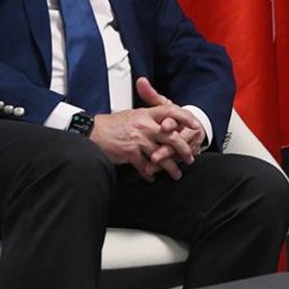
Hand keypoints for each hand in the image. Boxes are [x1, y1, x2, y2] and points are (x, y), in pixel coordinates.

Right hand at [89, 78, 205, 180]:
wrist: (92, 132)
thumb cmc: (112, 125)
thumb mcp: (133, 115)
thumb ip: (150, 117)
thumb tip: (167, 123)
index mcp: (146, 113)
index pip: (172, 111)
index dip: (186, 118)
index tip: (196, 127)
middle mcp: (144, 125)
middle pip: (172, 137)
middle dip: (184, 150)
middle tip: (190, 158)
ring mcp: (138, 139)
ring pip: (162, 155)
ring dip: (171, 167)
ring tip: (176, 174)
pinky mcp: (130, 153)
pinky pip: (145, 166)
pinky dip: (150, 174)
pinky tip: (152, 177)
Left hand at [134, 76, 206, 166]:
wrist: (190, 130)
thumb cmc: (173, 118)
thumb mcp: (163, 105)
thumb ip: (151, 94)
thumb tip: (141, 81)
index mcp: (180, 116)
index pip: (178, 118)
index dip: (171, 123)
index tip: (164, 126)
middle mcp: (187, 130)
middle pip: (178, 140)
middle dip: (167, 148)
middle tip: (155, 155)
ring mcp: (188, 144)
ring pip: (178, 153)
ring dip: (165, 160)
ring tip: (152, 165)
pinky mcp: (186, 155)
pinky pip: (177, 162)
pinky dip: (165, 167)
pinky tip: (154, 171)